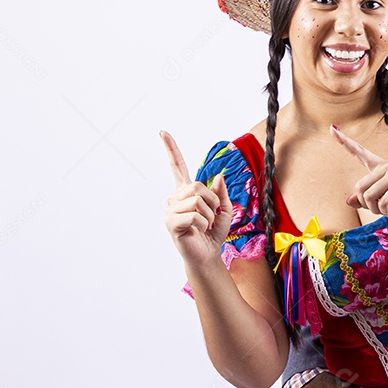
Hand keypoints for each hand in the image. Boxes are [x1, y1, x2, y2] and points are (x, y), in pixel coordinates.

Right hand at [161, 131, 232, 266]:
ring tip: (205, 225)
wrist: (208, 254)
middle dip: (213, 201)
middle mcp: (175, 198)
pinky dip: (204, 224)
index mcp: (187, 192)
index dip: (171, 149)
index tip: (162, 132)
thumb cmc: (213, 232)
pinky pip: (195, 216)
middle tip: (213, 216)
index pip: (178, 167)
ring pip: (198, 201)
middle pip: (198, 186)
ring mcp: (171, 211)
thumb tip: (219, 177)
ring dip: (210, 215)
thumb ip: (222, 193)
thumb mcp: (225, 209)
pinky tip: (199, 231)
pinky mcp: (171, 223)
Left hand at [331, 125, 387, 222]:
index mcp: (381, 168)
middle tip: (384, 208)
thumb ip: (366, 201)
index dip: (345, 142)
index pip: (360, 153)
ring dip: (378, 209)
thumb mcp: (382, 205)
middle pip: (359, 188)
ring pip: (369, 196)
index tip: (332, 128)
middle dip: (368, 205)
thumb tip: (349, 201)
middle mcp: (387, 166)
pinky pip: (382, 202)